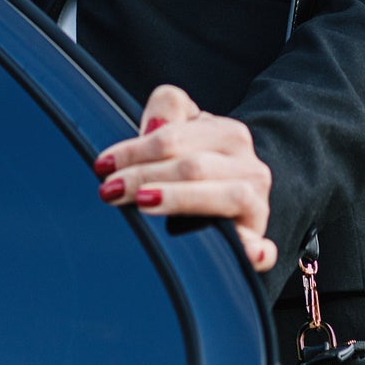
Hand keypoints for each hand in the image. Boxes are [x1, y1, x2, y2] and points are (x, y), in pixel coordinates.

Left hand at [94, 83, 277, 273]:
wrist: (239, 196)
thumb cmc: (199, 164)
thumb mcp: (184, 131)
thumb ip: (167, 112)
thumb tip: (154, 127)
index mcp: (230, 135)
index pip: (175, 137)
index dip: (136, 150)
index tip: (103, 165)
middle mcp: (249, 166)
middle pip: (193, 166)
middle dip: (145, 176)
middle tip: (109, 189)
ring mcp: (256, 205)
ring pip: (225, 195)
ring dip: (183, 197)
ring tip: (144, 201)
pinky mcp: (257, 242)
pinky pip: (261, 248)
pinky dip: (256, 250)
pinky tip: (247, 251)